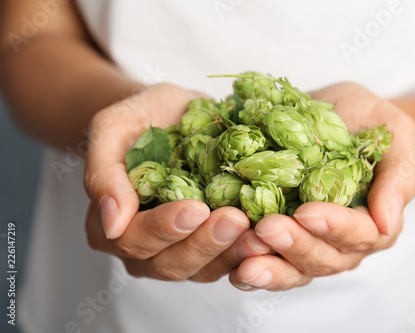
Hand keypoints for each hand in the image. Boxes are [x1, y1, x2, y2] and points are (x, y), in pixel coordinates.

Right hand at [84, 84, 269, 281]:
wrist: (172, 113)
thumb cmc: (139, 118)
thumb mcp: (112, 130)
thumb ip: (104, 174)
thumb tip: (111, 224)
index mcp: (112, 226)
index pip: (134, 240)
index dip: (164, 229)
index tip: (195, 208)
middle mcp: (145, 248)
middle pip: (171, 263)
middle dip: (205, 243)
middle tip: (235, 220)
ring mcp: (181, 249)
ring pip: (204, 269)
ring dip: (232, 253)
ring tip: (259, 233)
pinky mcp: (213, 244)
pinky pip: (230, 258)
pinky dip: (249, 249)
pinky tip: (269, 234)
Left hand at [228, 82, 414, 290]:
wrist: (331, 115)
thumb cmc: (365, 120)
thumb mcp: (392, 133)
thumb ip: (397, 175)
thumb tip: (388, 222)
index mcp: (375, 221)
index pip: (360, 234)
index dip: (335, 226)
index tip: (307, 212)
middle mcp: (342, 242)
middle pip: (323, 258)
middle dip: (295, 246)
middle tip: (267, 229)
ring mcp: (310, 243)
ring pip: (294, 269)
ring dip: (270, 268)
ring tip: (245, 262)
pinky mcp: (281, 239)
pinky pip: (268, 261)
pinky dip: (251, 267)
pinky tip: (233, 269)